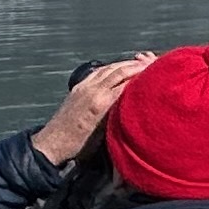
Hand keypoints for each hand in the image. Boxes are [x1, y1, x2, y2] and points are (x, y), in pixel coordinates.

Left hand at [32, 54, 152, 165]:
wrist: (52, 145)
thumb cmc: (79, 146)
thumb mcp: (105, 134)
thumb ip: (119, 114)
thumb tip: (135, 102)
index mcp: (101, 103)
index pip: (127, 82)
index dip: (143, 75)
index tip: (157, 72)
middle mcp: (92, 91)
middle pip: (119, 71)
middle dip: (137, 65)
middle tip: (153, 62)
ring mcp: (84, 87)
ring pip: (108, 69)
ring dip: (125, 64)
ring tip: (140, 63)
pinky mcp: (78, 87)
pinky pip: (98, 72)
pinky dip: (111, 67)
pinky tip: (117, 68)